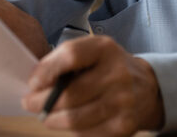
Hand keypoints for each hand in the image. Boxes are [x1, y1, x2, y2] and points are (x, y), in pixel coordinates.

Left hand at [22, 35, 163, 135]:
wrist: (146, 87)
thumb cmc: (107, 67)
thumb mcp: (91, 52)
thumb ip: (64, 61)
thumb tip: (36, 84)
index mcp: (105, 48)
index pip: (71, 55)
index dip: (47, 71)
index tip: (33, 83)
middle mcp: (117, 73)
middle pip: (70, 94)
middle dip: (42, 102)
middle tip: (30, 103)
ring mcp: (123, 101)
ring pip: (75, 118)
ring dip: (53, 120)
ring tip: (46, 115)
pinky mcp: (125, 126)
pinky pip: (87, 132)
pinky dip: (72, 130)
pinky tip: (69, 122)